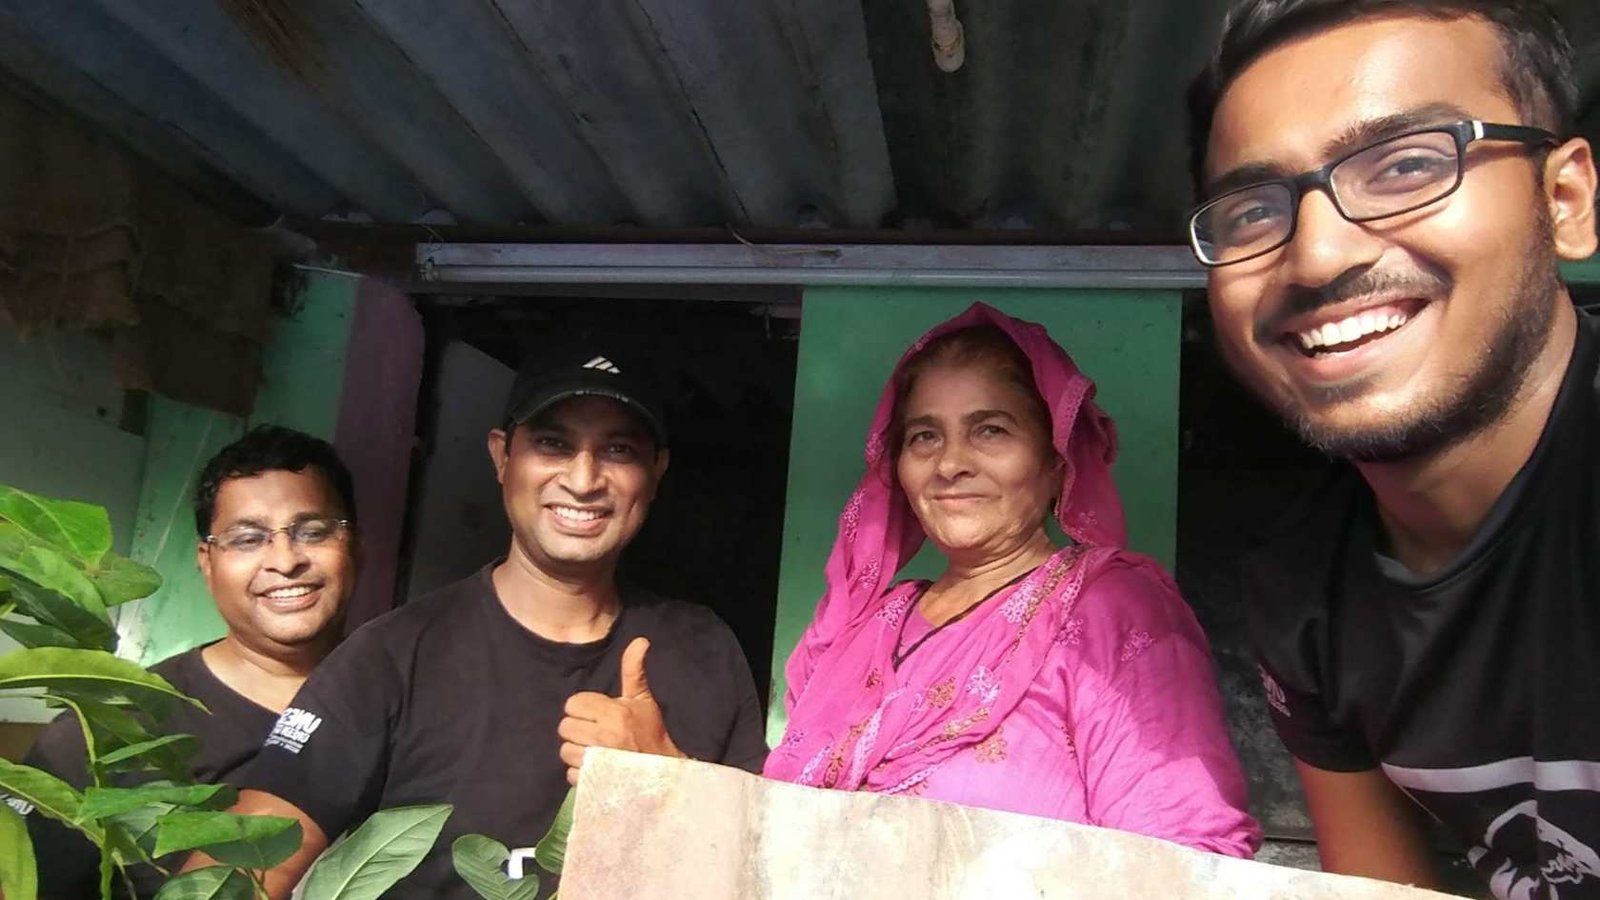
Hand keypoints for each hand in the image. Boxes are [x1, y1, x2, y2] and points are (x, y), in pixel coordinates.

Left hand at [558, 637, 684, 784]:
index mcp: (614, 713)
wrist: (664, 771)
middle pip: (565, 727)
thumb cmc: (651, 732)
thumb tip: (640, 641)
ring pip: (565, 750)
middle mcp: (603, 736)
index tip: (596, 713)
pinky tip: (594, 767)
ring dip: (577, 750)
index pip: (573, 704)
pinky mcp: (593, 781)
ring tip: (593, 749)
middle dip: (578, 728)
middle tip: (594, 731)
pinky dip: (580, 772)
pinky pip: (570, 773)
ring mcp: (597, 761)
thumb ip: (633, 670)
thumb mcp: (643, 699)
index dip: (583, 707)